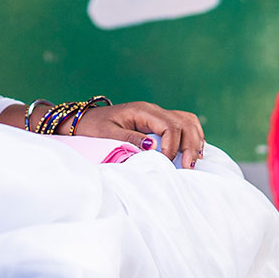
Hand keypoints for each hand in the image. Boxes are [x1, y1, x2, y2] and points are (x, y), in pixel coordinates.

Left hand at [72, 100, 205, 168]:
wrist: (83, 121)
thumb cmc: (93, 128)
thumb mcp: (107, 134)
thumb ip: (130, 139)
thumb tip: (154, 146)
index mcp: (142, 111)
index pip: (169, 125)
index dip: (172, 145)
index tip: (166, 163)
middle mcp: (153, 110)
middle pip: (183, 122)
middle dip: (189, 145)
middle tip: (189, 167)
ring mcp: (156, 115)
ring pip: (187, 121)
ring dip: (194, 140)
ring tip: (195, 160)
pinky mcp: (157, 123)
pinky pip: (182, 125)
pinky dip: (191, 137)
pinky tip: (193, 151)